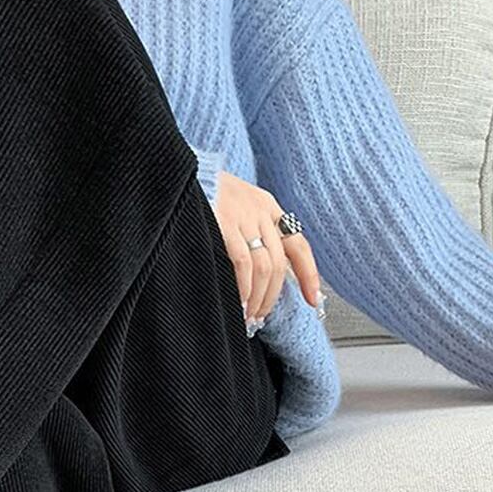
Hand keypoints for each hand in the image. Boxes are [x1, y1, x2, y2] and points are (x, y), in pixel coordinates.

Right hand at [211, 170, 320, 323]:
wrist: (178, 175)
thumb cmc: (202, 197)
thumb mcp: (236, 208)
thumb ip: (251, 233)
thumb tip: (264, 275)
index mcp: (268, 207)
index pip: (298, 245)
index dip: (309, 275)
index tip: (314, 300)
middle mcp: (260, 210)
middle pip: (279, 263)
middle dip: (272, 297)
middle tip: (260, 316)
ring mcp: (243, 215)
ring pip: (264, 266)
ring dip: (258, 297)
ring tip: (248, 315)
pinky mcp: (224, 221)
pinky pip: (242, 261)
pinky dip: (244, 285)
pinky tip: (239, 300)